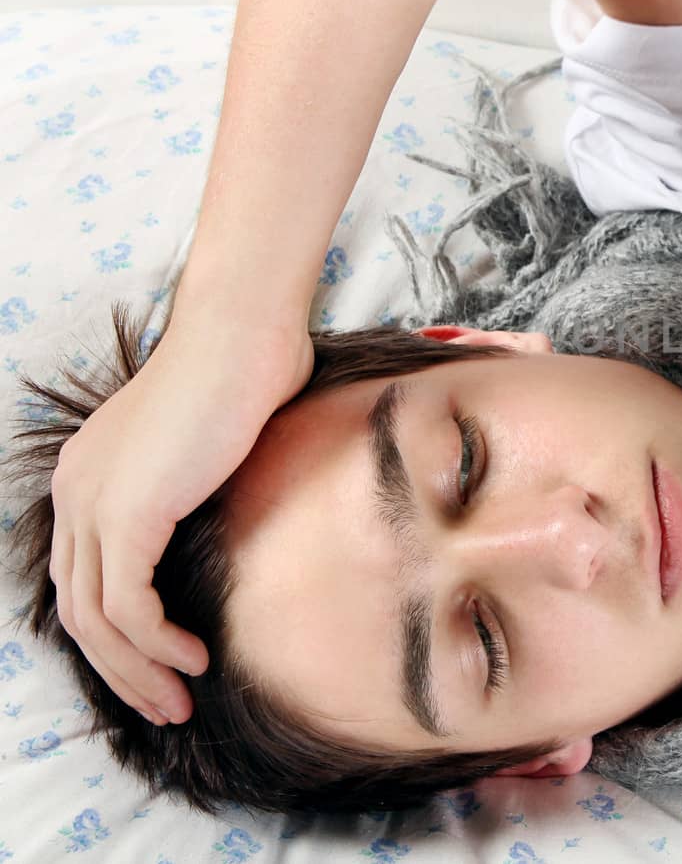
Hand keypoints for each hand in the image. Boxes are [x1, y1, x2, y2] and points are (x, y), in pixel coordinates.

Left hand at [48, 317, 313, 724]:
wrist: (244, 334)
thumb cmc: (246, 372)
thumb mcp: (210, 443)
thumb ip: (199, 485)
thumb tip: (230, 518)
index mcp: (89, 476)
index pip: (85, 577)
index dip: (119, 634)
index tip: (166, 666)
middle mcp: (76, 493)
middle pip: (78, 611)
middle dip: (122, 670)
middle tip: (168, 705)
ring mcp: (95, 504)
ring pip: (96, 621)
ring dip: (139, 671)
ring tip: (181, 699)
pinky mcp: (127, 515)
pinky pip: (130, 606)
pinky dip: (158, 643)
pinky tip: (194, 656)